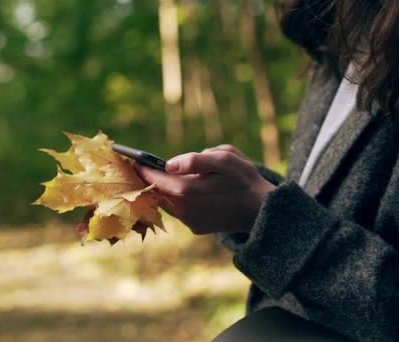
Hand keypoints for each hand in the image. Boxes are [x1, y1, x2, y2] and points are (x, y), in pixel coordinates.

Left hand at [136, 145, 275, 234]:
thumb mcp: (226, 159)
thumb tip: (170, 164)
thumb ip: (196, 159)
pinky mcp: (197, 228)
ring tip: (165, 176)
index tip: (135, 160)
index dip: (144, 169)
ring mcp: (190, 222)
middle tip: (145, 167)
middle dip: (152, 180)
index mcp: (189, 191)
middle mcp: (185, 211)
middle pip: (159, 193)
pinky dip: (179, 200)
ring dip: (166, 191)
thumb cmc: (245, 180)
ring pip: (168, 203)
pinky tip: (185, 191)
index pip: (156, 179)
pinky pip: (180, 211)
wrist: (263, 210)